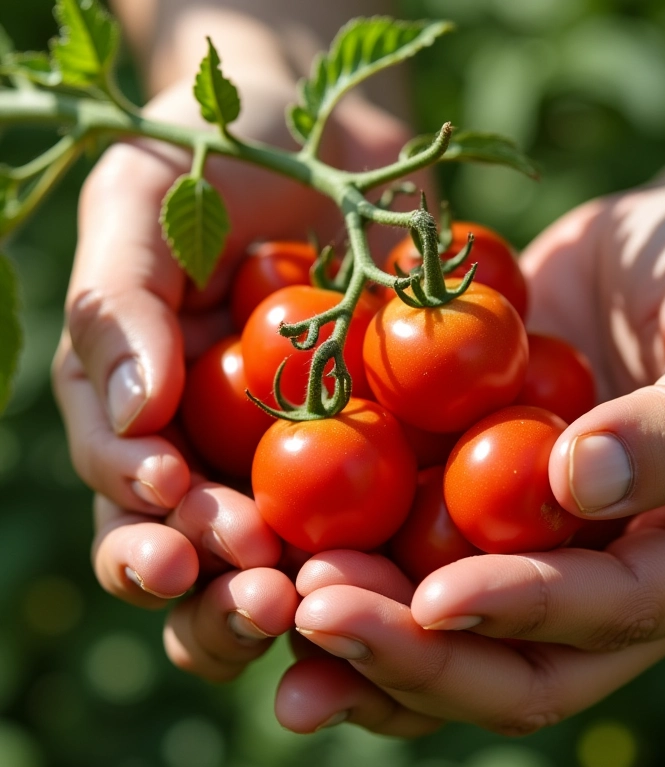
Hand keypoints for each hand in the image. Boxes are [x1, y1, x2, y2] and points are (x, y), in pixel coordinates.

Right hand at [52, 70, 411, 676]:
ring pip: (294, 562)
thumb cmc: (211, 163)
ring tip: (320, 600)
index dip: (139, 519)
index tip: (172, 500)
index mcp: (148, 417)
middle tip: (257, 591)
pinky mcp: (383, 444)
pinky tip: (418, 551)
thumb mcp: (141, 210)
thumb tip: (136, 415)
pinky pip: (393, 506)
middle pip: (206, 558)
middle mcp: (223, 456)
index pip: (131, 494)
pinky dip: (399, 541)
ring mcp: (304, 459)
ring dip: (302, 595)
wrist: (324, 141)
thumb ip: (119, 308)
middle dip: (218, 589)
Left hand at [275, 184, 664, 733]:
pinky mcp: (472, 504)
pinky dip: (348, 569)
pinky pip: (408, 553)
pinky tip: (270, 557)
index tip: (434, 600)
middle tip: (318, 620)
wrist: (658, 252)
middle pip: (518, 661)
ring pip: (449, 633)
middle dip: (416, 653)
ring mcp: (534, 547)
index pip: (614, 611)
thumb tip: (583, 484)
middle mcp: (607, 575)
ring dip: (361, 639)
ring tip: (274, 611)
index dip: (526, 615)